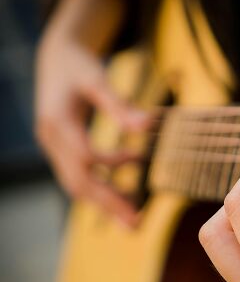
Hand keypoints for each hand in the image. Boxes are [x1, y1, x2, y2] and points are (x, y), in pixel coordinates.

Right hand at [35, 0, 152, 226]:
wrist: (55, 58)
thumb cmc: (78, 64)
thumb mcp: (97, 78)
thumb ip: (119, 104)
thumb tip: (147, 126)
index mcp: (57, 120)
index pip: (83, 156)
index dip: (110, 165)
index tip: (139, 164)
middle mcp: (50, 139)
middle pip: (78, 181)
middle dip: (108, 203)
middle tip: (136, 223)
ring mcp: (52, 148)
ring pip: (76, 186)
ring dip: (105, 203)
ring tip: (134, 218)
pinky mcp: (59, 153)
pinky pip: (78, 179)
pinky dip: (101, 189)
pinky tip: (125, 193)